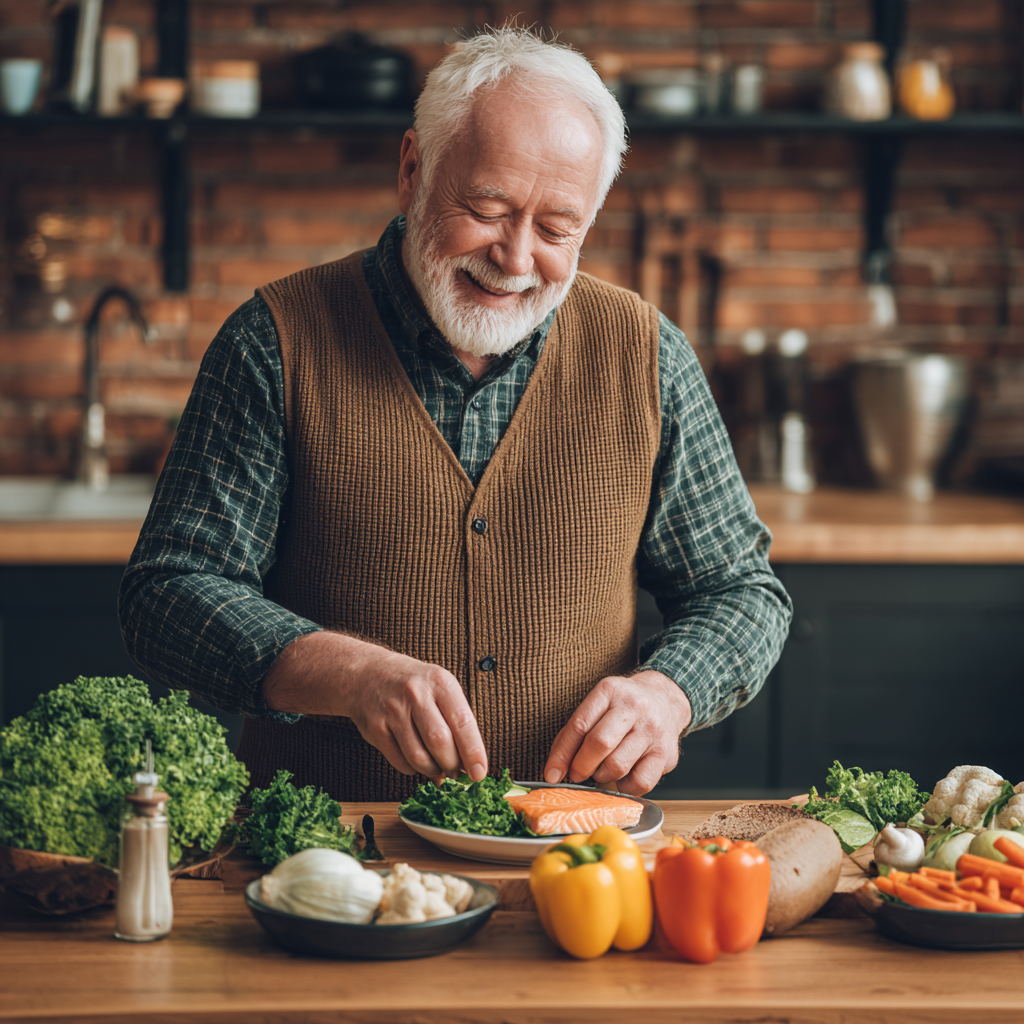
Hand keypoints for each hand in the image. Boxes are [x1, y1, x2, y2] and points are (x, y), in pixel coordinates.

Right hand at [263, 632, 487, 780]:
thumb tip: (471, 766)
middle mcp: (416, 694)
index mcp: (439, 682)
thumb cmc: (411, 683)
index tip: (480, 776)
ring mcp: (392, 711)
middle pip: (442, 748)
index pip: (464, 724)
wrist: (361, 671)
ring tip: (433, 764)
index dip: (475, 756)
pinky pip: (399, 761)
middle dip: (450, 766)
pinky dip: (410, 767)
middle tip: (454, 771)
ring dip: (430, 770)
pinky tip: (412, 757)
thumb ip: (456, 720)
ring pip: (420, 760)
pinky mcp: (373, 728)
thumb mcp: (438, 688)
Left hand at [542, 671, 690, 795]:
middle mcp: (634, 707)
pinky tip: (622, 778)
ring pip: (618, 766)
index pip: (580, 725)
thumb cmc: (622, 707)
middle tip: (578, 774)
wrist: (664, 699)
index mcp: (610, 691)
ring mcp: (653, 730)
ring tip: (602, 770)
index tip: (551, 774)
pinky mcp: (667, 753)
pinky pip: (641, 783)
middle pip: (600, 744)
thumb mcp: (597, 705)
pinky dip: (625, 788)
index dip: (562, 754)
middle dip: (582, 766)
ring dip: (602, 776)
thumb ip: (574, 733)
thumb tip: (554, 771)